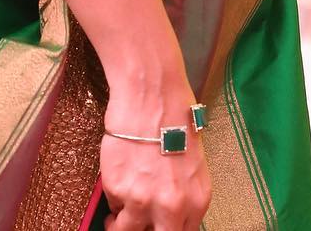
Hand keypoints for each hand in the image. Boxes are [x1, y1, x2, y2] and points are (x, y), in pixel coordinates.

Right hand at [101, 93, 211, 230]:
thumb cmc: (176, 119)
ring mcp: (143, 202)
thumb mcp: (192, 165)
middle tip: (136, 226)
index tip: (156, 227)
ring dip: (120, 226)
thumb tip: (169, 214)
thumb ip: (183, 196)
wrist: (152, 94)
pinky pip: (113, 206)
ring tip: (117, 219)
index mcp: (197, 200)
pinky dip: (114, 201)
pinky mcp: (118, 190)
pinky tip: (118, 185)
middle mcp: (173, 207)